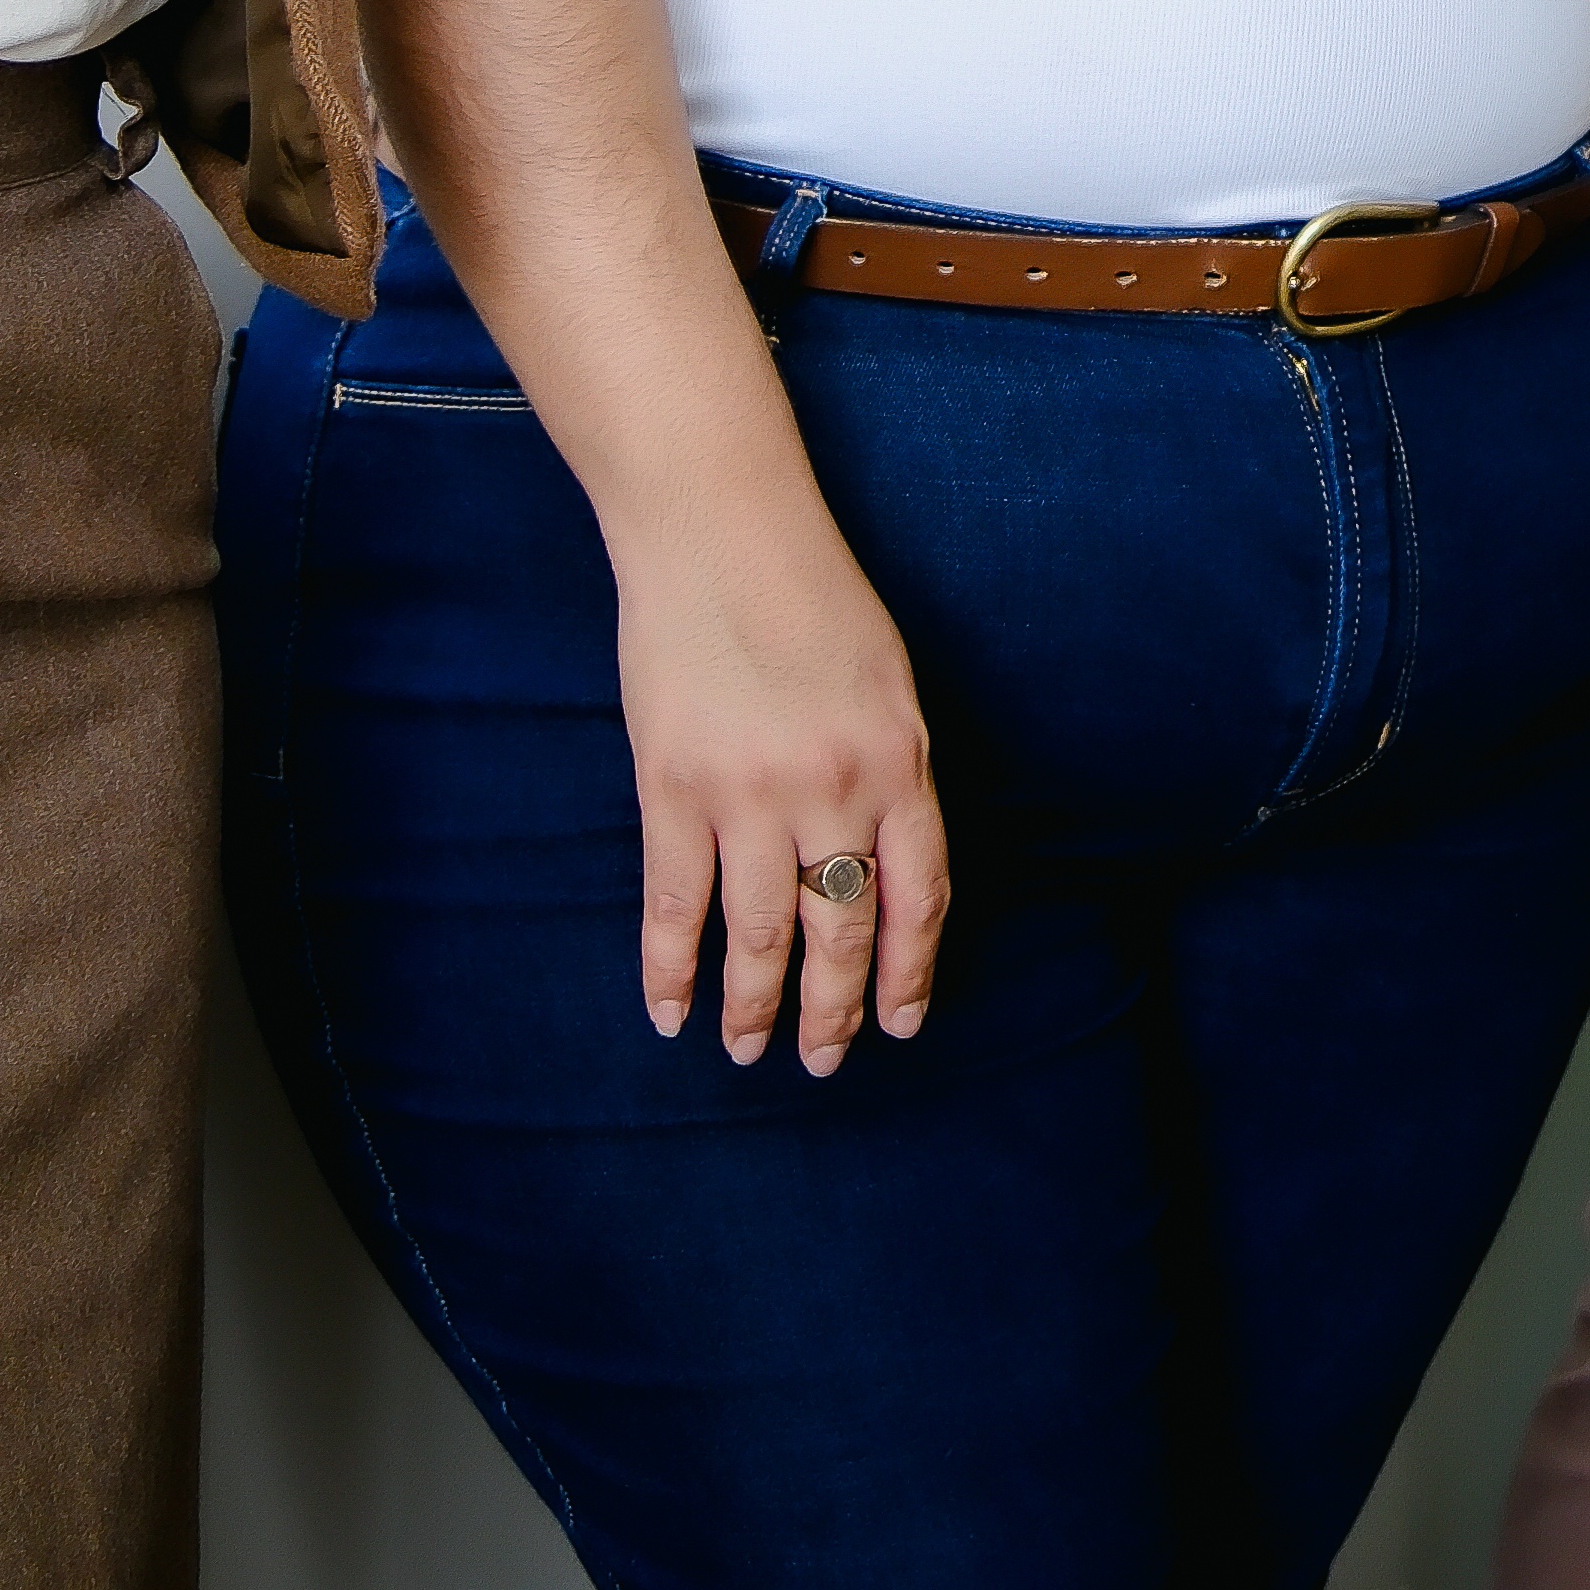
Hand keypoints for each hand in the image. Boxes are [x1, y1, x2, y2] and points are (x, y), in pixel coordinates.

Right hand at [619, 509, 945, 1071]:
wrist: (721, 529)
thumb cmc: (809, 590)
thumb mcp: (886, 677)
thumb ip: (890, 764)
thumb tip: (883, 848)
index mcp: (899, 761)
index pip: (918, 896)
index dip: (909, 969)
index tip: (902, 1021)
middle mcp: (835, 790)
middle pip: (843, 929)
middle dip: (836, 1008)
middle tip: (823, 1060)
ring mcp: (751, 794)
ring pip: (762, 934)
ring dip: (757, 1006)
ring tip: (749, 1049)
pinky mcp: (674, 787)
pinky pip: (676, 903)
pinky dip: (671, 967)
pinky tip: (672, 1010)